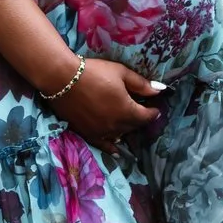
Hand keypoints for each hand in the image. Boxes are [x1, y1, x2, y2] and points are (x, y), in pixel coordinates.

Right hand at [47, 56, 163, 146]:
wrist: (63, 79)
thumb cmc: (94, 72)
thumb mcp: (121, 73)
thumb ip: (141, 84)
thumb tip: (160, 91)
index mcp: (127, 110)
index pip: (146, 116)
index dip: (153, 112)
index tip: (156, 107)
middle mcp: (116, 125)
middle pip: (134, 125)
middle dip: (139, 118)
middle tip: (141, 111)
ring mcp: (101, 132)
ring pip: (120, 134)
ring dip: (126, 128)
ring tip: (128, 122)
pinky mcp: (87, 133)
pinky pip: (103, 144)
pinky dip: (111, 146)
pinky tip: (116, 149)